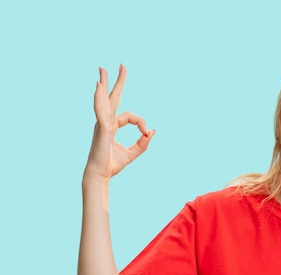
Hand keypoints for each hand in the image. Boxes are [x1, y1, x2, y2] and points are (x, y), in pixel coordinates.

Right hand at [85, 65, 154, 179]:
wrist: (101, 175)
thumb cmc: (112, 165)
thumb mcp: (133, 153)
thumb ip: (143, 143)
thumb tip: (153, 131)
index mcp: (112, 125)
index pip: (131, 117)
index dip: (142, 123)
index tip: (147, 133)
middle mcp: (106, 121)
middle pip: (113, 97)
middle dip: (117, 81)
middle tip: (122, 65)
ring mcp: (102, 123)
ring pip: (104, 99)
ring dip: (104, 83)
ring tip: (103, 69)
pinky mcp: (102, 128)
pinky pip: (100, 110)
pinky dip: (99, 98)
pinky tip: (98, 86)